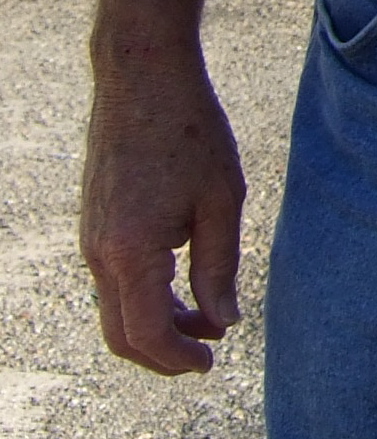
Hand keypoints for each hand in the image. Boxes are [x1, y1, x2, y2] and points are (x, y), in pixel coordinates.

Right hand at [80, 52, 245, 373]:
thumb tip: (223, 321)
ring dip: (158, 323)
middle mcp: (99, 252)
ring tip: (207, 313)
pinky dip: (145, 296)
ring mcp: (90, 239)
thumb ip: (220, 267)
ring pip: (116, 309)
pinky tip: (184, 280)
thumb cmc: (189, 130)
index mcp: (130, 251)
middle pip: (122, 335)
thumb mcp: (221, 199)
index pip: (147, 335)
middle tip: (209, 349)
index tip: (211, 362)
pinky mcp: (94, 224)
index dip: (178, 359)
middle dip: (164, 353)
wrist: (142, 76)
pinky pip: (113, 280)